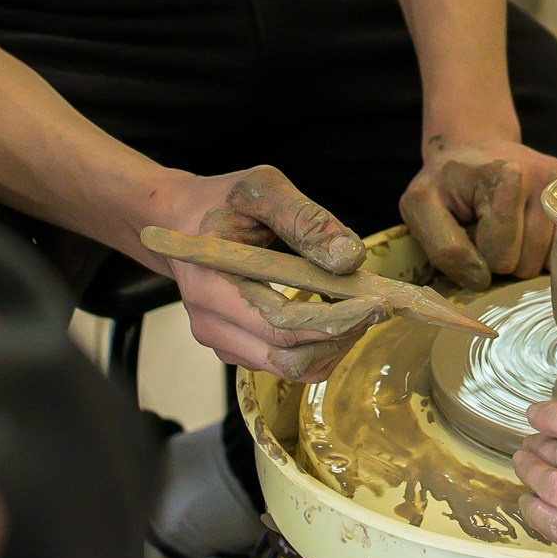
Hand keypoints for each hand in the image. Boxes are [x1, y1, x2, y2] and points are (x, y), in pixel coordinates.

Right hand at [144, 165, 379, 381]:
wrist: (181, 220)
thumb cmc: (222, 201)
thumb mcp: (262, 188)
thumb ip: (305, 218)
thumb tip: (349, 259)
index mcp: (211, 286)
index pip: (280, 323)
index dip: (333, 319)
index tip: (375, 302)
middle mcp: (211, 324)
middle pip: (288, 358)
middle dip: (339, 337)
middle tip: (376, 306)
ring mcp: (221, 341)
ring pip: (290, 369)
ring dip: (332, 345)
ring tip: (359, 308)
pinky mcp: (235, 348)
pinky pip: (284, 363)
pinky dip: (317, 345)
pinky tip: (335, 313)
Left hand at [403, 136, 556, 287]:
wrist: (474, 149)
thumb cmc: (446, 182)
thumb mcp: (420, 206)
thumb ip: (443, 246)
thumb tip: (482, 280)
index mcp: (502, 174)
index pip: (499, 254)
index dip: (477, 254)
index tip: (467, 228)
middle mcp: (543, 175)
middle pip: (526, 264)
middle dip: (501, 258)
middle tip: (486, 229)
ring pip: (548, 263)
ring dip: (523, 256)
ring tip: (507, 228)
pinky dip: (545, 250)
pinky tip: (528, 228)